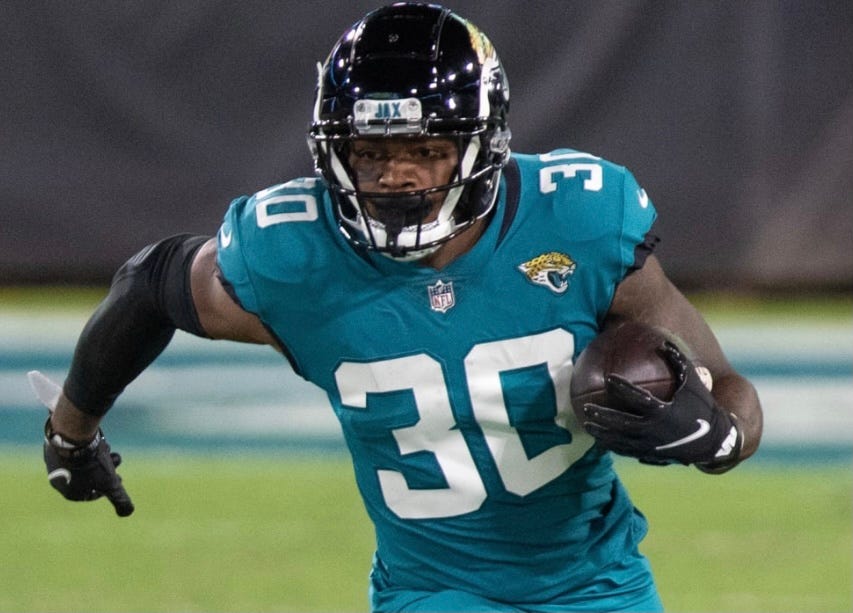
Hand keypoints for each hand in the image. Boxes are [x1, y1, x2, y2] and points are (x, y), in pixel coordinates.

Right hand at [29, 371, 133, 515]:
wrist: (73, 435)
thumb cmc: (91, 463)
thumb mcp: (111, 484)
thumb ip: (119, 499)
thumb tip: (128, 512)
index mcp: (68, 491)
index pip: (89, 494)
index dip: (107, 488)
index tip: (119, 480)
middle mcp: (58, 477)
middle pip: (87, 476)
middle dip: (106, 470)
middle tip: (117, 461)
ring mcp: (54, 460)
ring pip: (82, 461)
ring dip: (99, 457)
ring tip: (111, 449)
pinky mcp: (55, 445)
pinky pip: (73, 448)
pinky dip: (87, 446)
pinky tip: (98, 440)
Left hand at [582, 341, 741, 470]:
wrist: (715, 441)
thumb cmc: (702, 407)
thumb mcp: (693, 382)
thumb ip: (678, 362)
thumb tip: (662, 342)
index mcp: (663, 411)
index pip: (637, 398)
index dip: (621, 388)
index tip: (608, 379)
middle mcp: (654, 430)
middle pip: (621, 423)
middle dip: (603, 415)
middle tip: (586, 407)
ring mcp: (651, 446)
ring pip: (621, 441)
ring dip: (602, 433)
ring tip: (587, 424)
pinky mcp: (651, 455)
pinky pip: (627, 451)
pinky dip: (612, 445)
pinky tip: (600, 440)